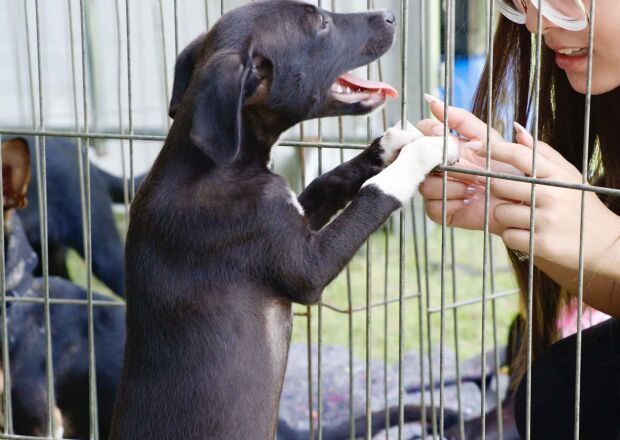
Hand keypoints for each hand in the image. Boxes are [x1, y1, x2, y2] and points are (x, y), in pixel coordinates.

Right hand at [417, 96, 520, 233]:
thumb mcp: (487, 137)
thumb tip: (431, 101)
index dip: (426, 134)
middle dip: (443, 163)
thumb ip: (460, 120)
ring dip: (450, 185)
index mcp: (447, 147)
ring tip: (472, 187)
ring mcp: (439, 190)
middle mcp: (439, 167)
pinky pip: (432, 207)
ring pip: (425, 185)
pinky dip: (450, 203)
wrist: (523, 197)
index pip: (421, 134)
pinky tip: (467, 201)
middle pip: (419, 161)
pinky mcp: (443, 212)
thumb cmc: (509, 166)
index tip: (440, 135)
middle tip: (465, 166)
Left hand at [477, 124, 619, 272]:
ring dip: (506, 217)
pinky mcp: (542, 244)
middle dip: (499, 191)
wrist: (603, 242)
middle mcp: (552, 195)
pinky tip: (529, 233)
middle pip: (499, 184)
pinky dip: (513, 236)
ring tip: (526, 217)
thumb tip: (516, 129)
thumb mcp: (566, 174)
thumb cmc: (577, 203)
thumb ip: (541, 152)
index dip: (493, 149)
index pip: (519, 155)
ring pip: (499, 213)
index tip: (476, 146)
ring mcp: (547, 220)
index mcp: (557, 174)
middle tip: (514, 197)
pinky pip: (507, 236)